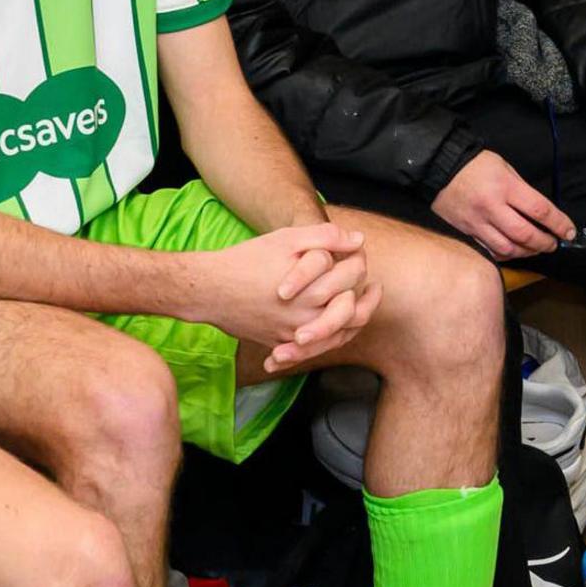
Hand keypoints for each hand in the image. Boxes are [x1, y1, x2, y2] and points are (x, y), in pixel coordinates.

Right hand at [197, 221, 374, 371]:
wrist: (210, 290)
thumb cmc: (248, 260)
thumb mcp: (287, 239)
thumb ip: (326, 237)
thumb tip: (358, 241)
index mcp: (315, 290)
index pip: (353, 278)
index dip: (359, 263)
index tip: (359, 256)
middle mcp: (308, 318)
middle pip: (353, 313)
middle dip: (367, 299)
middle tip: (374, 288)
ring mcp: (294, 335)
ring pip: (338, 336)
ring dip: (354, 322)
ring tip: (361, 308)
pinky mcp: (281, 343)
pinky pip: (314, 349)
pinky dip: (330, 339)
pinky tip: (335, 328)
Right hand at [431, 150, 571, 259]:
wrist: (439, 167)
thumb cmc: (474, 165)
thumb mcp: (504, 168)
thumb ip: (521, 190)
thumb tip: (539, 212)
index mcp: (505, 186)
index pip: (540, 210)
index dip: (559, 224)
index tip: (569, 231)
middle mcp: (492, 207)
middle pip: (525, 234)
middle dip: (545, 243)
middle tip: (553, 244)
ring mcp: (477, 222)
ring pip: (508, 248)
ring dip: (527, 252)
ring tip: (535, 248)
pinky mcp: (466, 231)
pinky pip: (489, 250)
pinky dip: (505, 254)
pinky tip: (513, 250)